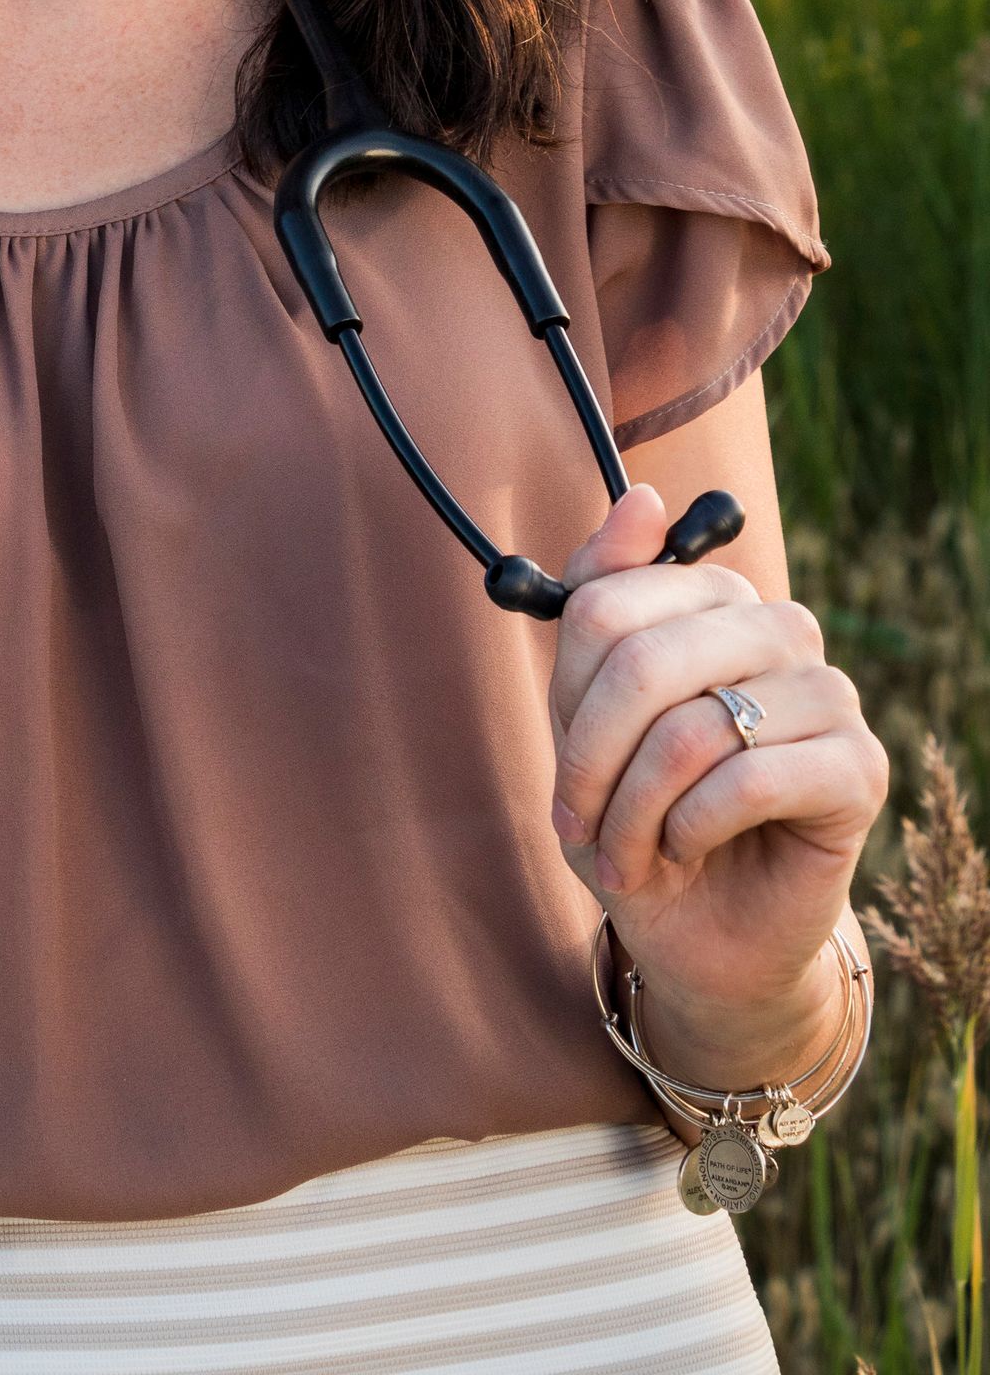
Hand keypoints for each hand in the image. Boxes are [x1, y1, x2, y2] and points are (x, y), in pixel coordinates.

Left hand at [547, 484, 888, 1051]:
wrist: (703, 930)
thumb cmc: (640, 812)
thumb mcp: (586, 711)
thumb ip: (601, 595)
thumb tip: (644, 497)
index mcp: (713, 597)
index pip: (604, 607)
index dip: (569, 704)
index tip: (567, 774)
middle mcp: (780, 628)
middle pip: (642, 664)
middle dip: (594, 764)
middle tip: (581, 826)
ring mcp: (828, 693)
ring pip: (691, 730)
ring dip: (638, 811)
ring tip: (632, 853)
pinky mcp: (859, 766)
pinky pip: (748, 780)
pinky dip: (691, 829)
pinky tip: (688, 851)